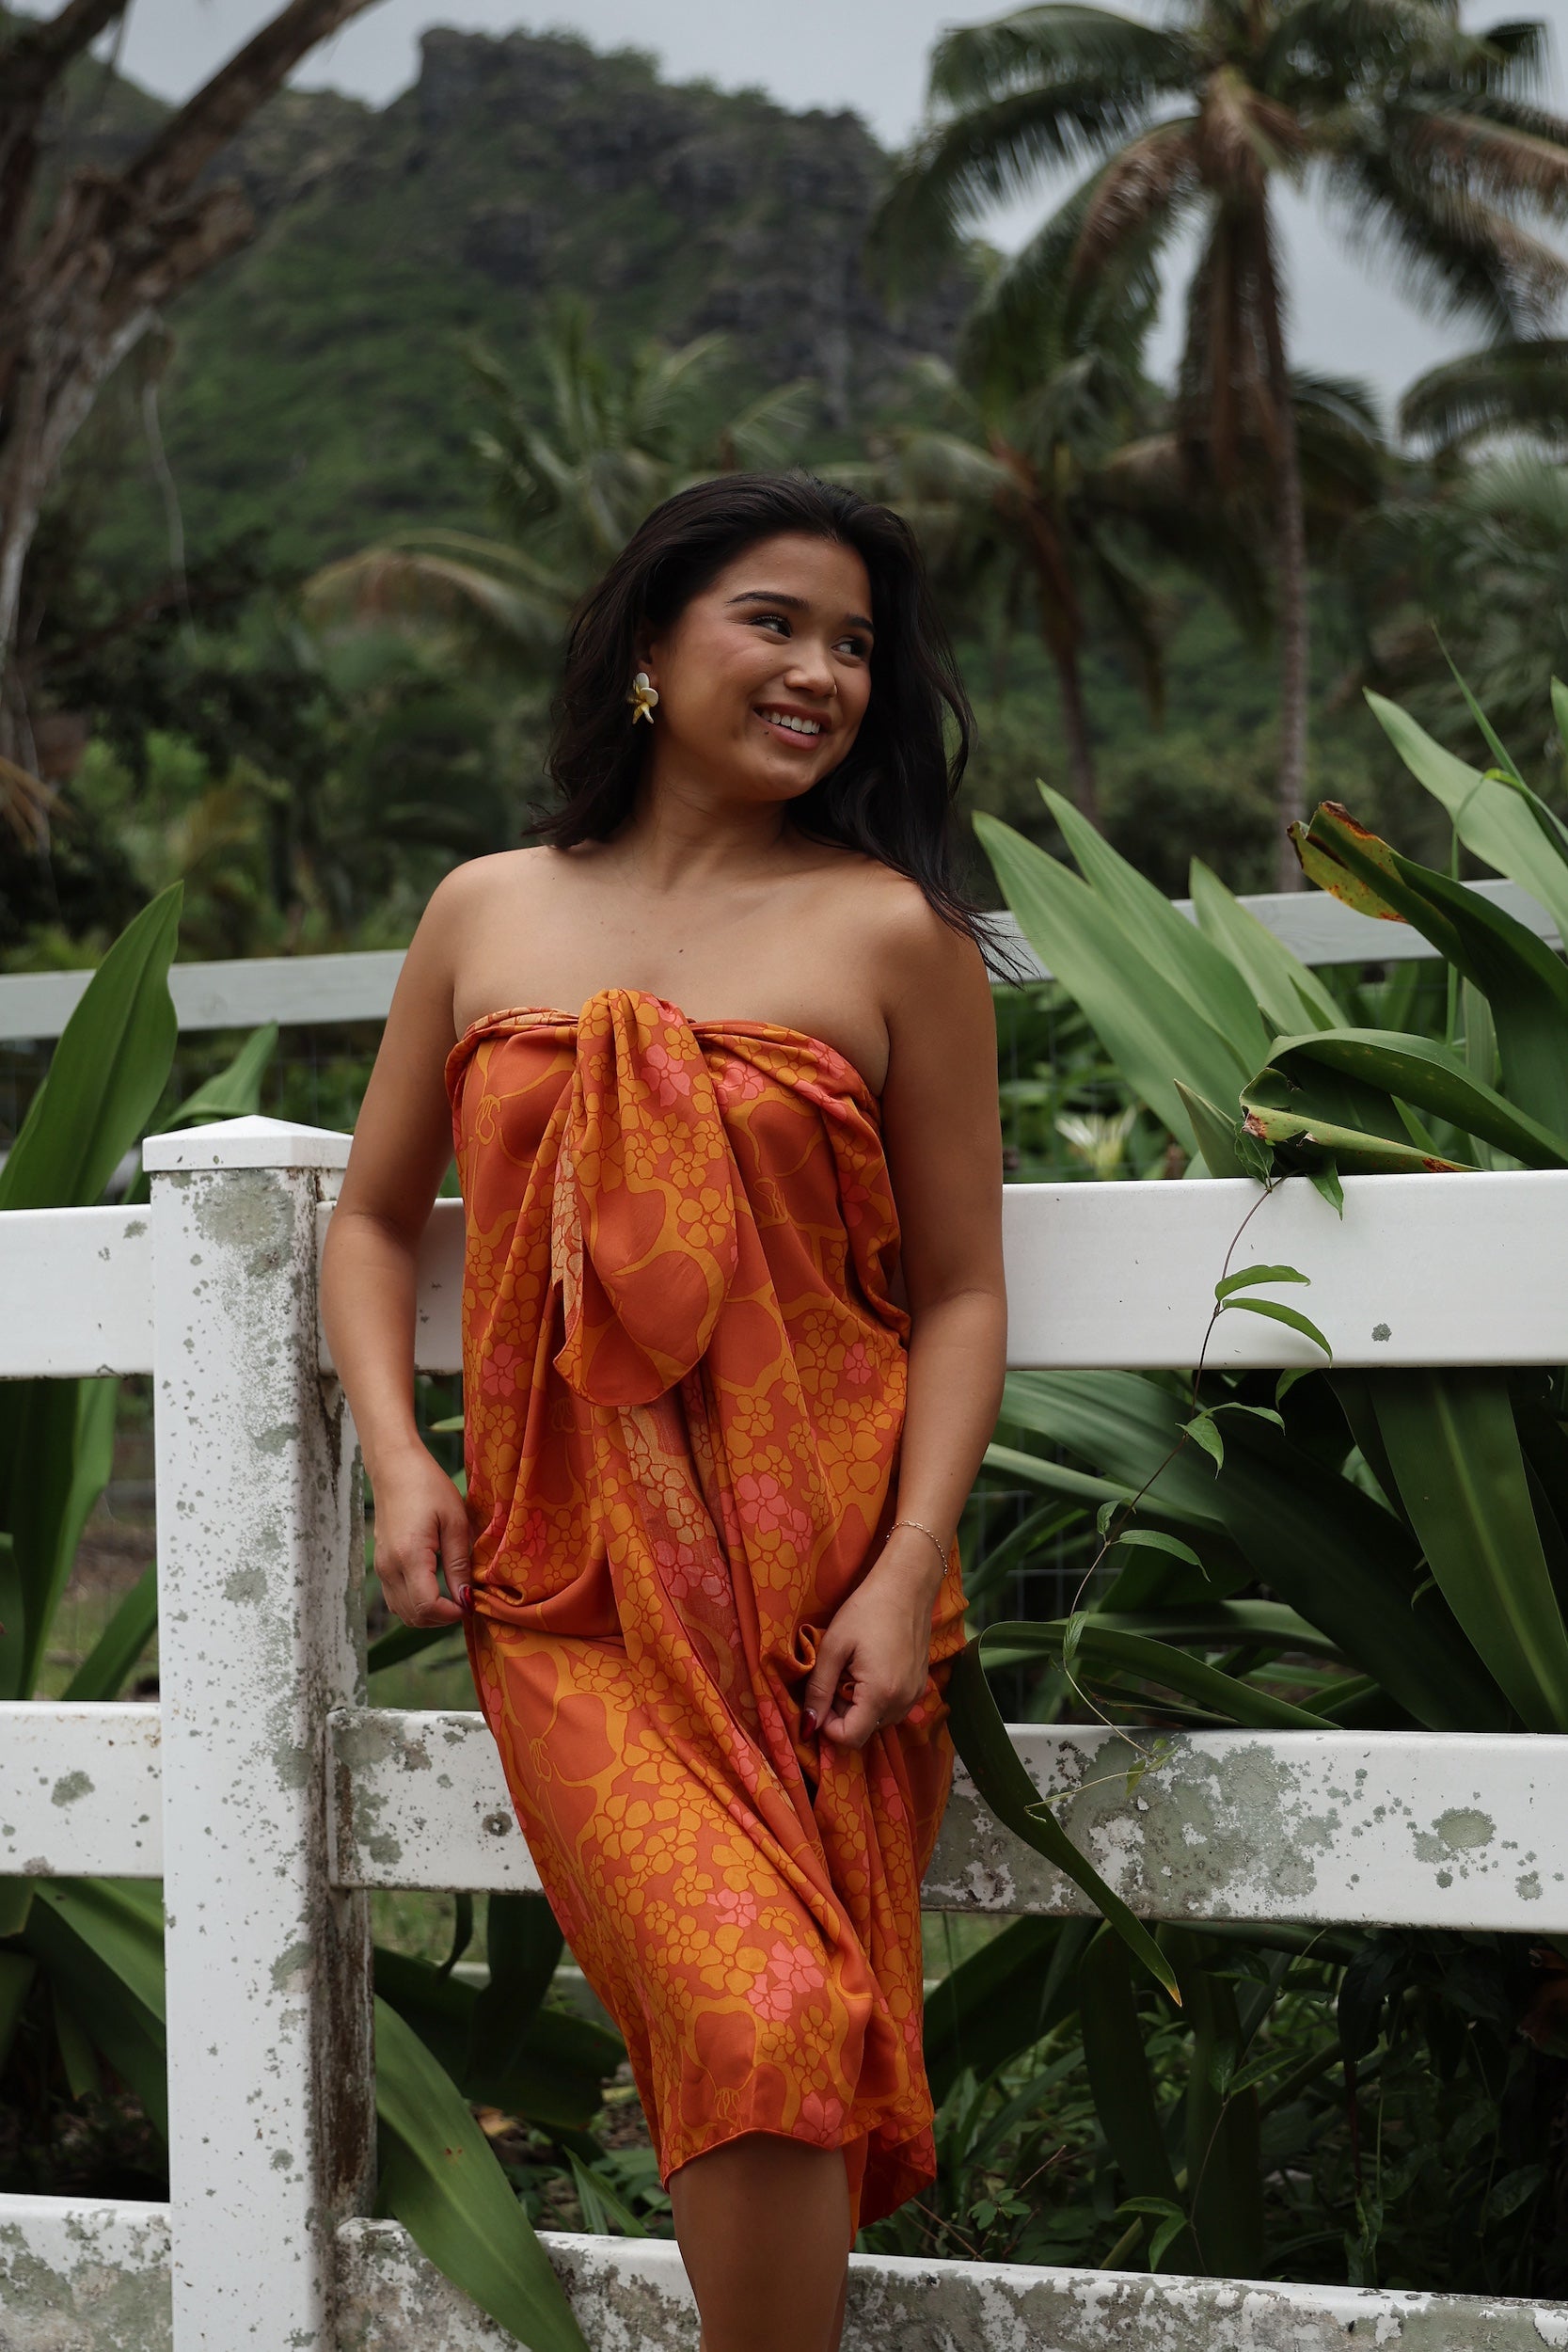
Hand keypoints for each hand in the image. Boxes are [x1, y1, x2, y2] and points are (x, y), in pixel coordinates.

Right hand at [369, 1444, 471, 1627]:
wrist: (395, 1467)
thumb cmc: (429, 1487)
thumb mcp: (454, 1522)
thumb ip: (459, 1564)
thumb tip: (466, 1598)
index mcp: (409, 1556)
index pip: (427, 1607)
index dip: (452, 1614)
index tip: (471, 1602)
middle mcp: (389, 1568)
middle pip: (413, 1617)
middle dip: (442, 1618)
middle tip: (465, 1600)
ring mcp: (381, 1568)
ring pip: (402, 1612)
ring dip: (428, 1613)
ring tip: (453, 1594)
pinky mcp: (380, 1565)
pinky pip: (395, 1599)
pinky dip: (415, 1603)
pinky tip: (435, 1587)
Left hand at [801, 1533, 944, 1750]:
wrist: (906, 1585)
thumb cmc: (866, 1610)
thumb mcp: (833, 1646)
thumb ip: (819, 1689)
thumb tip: (808, 1725)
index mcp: (880, 1694)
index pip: (851, 1738)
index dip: (828, 1726)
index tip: (820, 1699)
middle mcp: (903, 1702)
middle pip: (865, 1730)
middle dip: (843, 1713)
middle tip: (835, 1676)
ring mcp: (916, 1694)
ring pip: (878, 1720)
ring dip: (859, 1705)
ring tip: (852, 1669)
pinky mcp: (920, 1685)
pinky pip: (893, 1706)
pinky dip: (876, 1697)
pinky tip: (870, 1667)